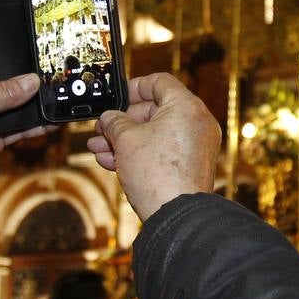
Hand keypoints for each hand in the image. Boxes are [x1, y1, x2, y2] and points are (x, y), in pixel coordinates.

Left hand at [0, 61, 46, 228]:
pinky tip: (48, 122)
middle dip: (22, 83)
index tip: (28, 53)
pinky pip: (17, 129)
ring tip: (54, 98)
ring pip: (12, 107)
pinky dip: (33, 127)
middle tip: (47, 76)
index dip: (2, 56)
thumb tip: (30, 82)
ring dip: (30, 105)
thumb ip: (2, 92)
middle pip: (2, 84)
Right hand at [87, 73, 219, 220]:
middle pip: (155, 110)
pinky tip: (114, 162)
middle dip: (123, 121)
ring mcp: (197, 145)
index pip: (159, 82)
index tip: (116, 99)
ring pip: (156, 134)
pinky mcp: (192, 166)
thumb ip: (114, 122)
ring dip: (126, 139)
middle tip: (102, 130)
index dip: (133, 87)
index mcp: (186, 106)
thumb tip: (109, 119)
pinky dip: (141, 152)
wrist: (176, 215)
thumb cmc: (157, 174)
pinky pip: (164, 151)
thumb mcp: (125, 140)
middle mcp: (197, 122)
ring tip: (100, 149)